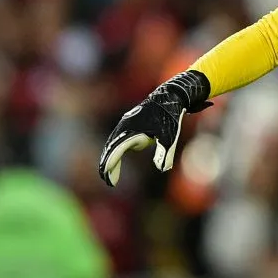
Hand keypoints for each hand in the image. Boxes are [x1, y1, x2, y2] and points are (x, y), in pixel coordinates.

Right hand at [98, 70, 211, 186]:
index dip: (111, 164)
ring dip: (109, 158)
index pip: (116, 150)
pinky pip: (118, 140)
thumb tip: (162, 168)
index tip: (108, 178)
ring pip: (113, 143)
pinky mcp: (129, 123)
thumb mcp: (170, 136)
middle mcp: (125, 126)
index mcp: (132, 129)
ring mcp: (125, 124)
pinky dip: (115, 151)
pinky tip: (116, 161)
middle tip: (107, 181)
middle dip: (107, 164)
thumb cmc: (169, 116)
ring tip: (108, 174)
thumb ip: (165, 152)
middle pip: (111, 148)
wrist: (170, 97)